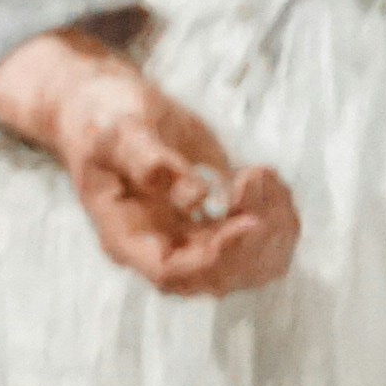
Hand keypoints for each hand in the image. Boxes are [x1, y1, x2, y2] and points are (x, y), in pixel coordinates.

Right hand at [0, 31, 299, 296]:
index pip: (171, 271)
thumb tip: (194, 195)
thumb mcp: (120, 131)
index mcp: (126, 235)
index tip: (249, 220)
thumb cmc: (105, 118)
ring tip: (261, 172)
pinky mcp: (219, 226)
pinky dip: (280, 218)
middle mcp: (160, 248)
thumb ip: (149, 160)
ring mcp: (192, 241)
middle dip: (254, 236)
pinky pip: (262, 245)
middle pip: (218, 277)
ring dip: (274, 226)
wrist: (113, 108)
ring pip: (250, 266)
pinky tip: (268, 179)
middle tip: (257, 176)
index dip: (216, 258)